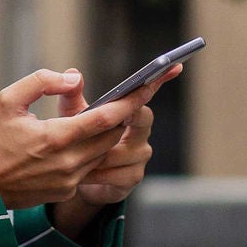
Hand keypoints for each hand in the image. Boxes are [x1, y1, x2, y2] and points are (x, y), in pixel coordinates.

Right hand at [0, 68, 165, 210]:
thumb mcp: (8, 100)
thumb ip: (42, 82)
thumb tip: (74, 78)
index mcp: (55, 138)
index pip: (103, 119)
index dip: (128, 103)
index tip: (146, 89)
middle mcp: (67, 162)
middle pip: (110, 137)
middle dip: (123, 117)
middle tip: (133, 98)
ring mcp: (68, 180)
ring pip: (102, 153)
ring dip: (107, 136)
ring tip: (108, 116)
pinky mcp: (65, 192)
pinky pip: (89, 168)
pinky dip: (90, 152)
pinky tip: (83, 141)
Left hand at [51, 67, 175, 233]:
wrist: (77, 179)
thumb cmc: (79, 141)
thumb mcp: (73, 118)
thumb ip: (72, 97)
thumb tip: (72, 73)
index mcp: (130, 113)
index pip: (145, 95)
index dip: (159, 81)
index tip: (173, 67)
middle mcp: (141, 133)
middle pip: (142, 119)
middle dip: (122, 119)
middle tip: (103, 121)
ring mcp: (140, 156)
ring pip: (122, 150)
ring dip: (98, 154)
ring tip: (77, 157)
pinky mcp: (133, 178)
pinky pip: (117, 173)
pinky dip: (97, 173)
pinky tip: (83, 175)